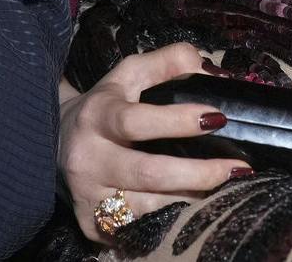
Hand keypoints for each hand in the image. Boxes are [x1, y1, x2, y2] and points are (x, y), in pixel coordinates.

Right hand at [60, 44, 249, 241]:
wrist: (54, 140)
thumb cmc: (104, 105)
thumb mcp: (129, 74)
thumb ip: (167, 62)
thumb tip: (209, 67)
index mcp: (97, 116)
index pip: (137, 120)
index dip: (178, 120)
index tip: (217, 117)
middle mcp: (89, 158)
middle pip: (148, 173)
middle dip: (198, 174)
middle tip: (237, 168)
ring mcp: (89, 197)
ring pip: (149, 207)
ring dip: (190, 197)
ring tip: (221, 186)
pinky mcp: (91, 226)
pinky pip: (140, 229)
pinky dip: (170, 218)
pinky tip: (191, 206)